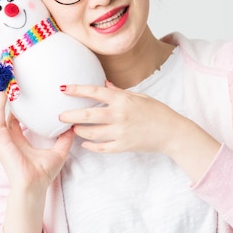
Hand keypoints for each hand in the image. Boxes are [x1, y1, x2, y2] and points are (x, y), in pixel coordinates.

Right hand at [0, 92, 74, 191]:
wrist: (34, 185)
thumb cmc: (43, 174)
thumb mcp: (58, 152)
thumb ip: (65, 139)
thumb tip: (73, 126)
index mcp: (19, 139)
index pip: (14, 119)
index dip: (16, 105)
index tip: (20, 91)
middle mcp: (8, 138)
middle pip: (3, 113)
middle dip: (4, 98)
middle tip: (8, 82)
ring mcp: (1, 139)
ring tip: (0, 86)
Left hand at [59, 81, 181, 154]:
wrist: (172, 132)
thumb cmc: (157, 112)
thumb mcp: (139, 97)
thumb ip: (119, 92)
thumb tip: (104, 84)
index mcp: (123, 99)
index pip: (95, 92)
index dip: (77, 89)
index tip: (64, 89)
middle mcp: (119, 115)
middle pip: (88, 114)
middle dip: (70, 115)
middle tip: (60, 116)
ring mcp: (120, 132)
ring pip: (91, 133)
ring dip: (79, 131)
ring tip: (73, 129)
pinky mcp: (123, 146)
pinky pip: (101, 148)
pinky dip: (90, 146)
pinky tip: (84, 143)